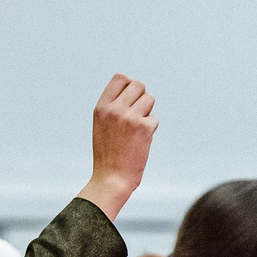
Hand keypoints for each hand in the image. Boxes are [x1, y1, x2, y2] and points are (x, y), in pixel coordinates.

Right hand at [78, 75, 157, 220]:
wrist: (111, 178)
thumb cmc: (108, 154)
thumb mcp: (102, 125)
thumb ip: (114, 106)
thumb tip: (134, 88)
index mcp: (102, 107)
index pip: (120, 78)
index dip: (130, 85)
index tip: (131, 98)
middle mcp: (114, 109)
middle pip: (138, 85)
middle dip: (142, 97)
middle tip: (139, 113)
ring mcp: (129, 117)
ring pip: (149, 99)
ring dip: (148, 112)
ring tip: (137, 129)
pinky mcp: (143, 127)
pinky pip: (154, 119)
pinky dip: (150, 129)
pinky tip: (140, 141)